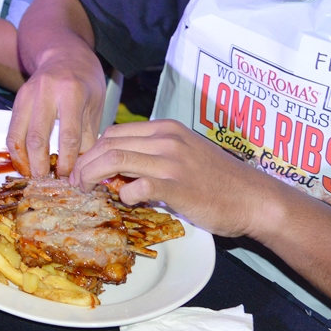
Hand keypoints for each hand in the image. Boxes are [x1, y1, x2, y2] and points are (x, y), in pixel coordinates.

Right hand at [6, 44, 106, 177]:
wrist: (64, 52)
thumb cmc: (85, 80)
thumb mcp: (95, 105)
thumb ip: (90, 136)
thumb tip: (86, 170)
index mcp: (72, 93)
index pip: (68, 135)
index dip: (69, 161)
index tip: (70, 177)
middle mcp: (46, 92)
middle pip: (37, 138)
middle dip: (41, 165)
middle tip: (47, 181)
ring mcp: (28, 94)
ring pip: (18, 136)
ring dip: (24, 161)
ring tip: (33, 176)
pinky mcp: (17, 99)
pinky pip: (11, 130)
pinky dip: (15, 150)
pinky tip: (24, 162)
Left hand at [70, 119, 286, 238]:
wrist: (255, 199)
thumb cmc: (221, 181)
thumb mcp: (186, 154)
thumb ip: (156, 155)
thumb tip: (121, 169)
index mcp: (167, 129)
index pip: (115, 131)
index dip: (93, 149)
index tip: (83, 166)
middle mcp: (167, 140)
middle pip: (108, 143)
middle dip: (85, 162)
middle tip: (75, 181)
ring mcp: (171, 162)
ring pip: (115, 160)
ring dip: (92, 176)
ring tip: (84, 190)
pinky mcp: (176, 187)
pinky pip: (134, 187)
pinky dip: (122, 194)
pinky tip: (124, 201)